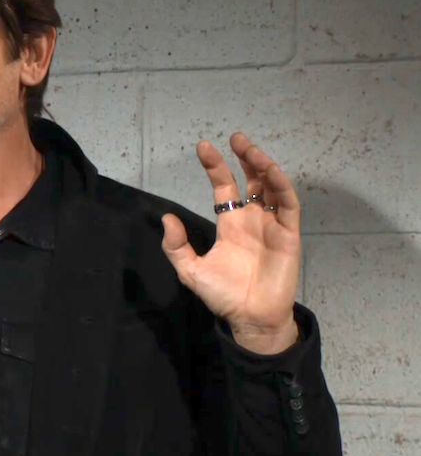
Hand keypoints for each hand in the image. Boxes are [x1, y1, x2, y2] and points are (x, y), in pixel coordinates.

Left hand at [161, 133, 301, 352]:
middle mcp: (252, 219)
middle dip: (245, 158)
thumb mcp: (191, 271)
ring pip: (272, 187)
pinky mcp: (289, 235)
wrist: (250, 318)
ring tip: (251, 149)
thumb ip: (177, 246)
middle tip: (236, 137)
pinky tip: (271, 172)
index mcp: (230, 224)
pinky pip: (288, 206)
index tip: (203, 146)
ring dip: (264, 166)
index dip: (215, 166)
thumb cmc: (223, 295)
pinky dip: (282, 187)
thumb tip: (166, 218)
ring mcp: (272, 225)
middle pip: (252, 180)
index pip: (224, 187)